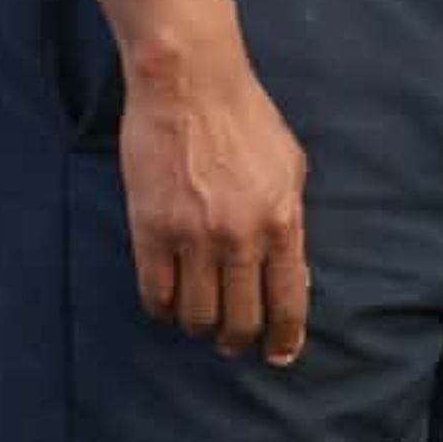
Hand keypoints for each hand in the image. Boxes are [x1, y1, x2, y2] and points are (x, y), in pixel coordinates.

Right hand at [118, 39, 311, 362]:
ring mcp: (192, 237)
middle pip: (240, 320)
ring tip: (203, 318)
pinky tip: (169, 302)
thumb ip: (290, 219)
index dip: (285, 336)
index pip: (288, 299)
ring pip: (196, 316)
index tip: (280, 354)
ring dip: (201, 326)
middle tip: (235, 342)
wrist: (190, 86)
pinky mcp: (150, 231)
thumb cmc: (246, 120)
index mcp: (282, 218)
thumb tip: (292, 271)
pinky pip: (155, 296)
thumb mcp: (291, 167)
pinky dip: (164, 309)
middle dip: (240, 340)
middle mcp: (240, 236)